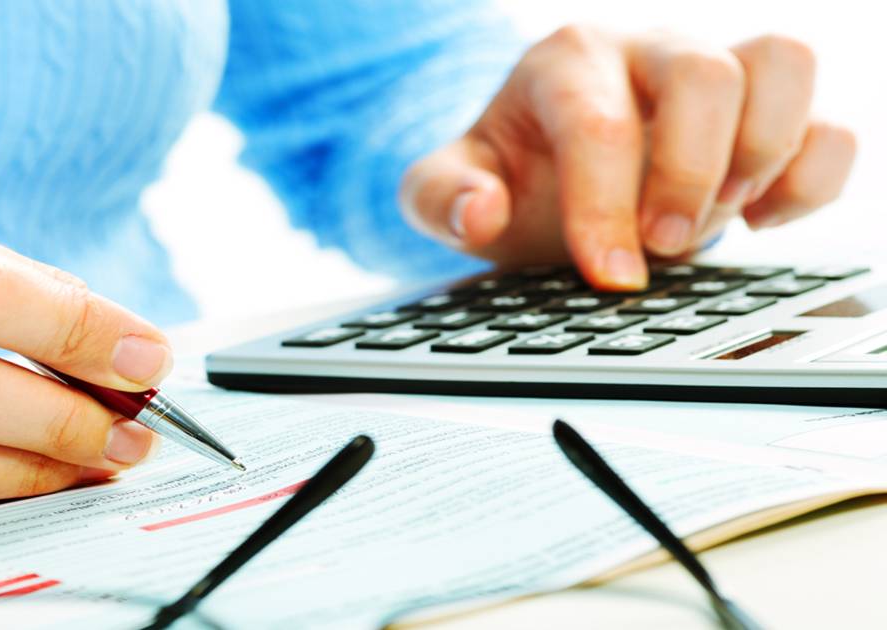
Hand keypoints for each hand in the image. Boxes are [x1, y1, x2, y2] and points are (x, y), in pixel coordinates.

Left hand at [401, 27, 855, 289]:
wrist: (555, 170)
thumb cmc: (510, 175)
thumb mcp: (450, 189)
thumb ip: (440, 197)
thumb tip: (478, 211)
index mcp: (565, 63)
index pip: (596, 121)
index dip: (605, 204)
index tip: (609, 274)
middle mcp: (647, 51)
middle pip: (704, 73)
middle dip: (688, 174)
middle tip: (661, 247)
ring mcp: (716, 72)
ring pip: (784, 62)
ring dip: (763, 155)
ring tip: (717, 218)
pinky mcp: (768, 113)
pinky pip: (829, 124)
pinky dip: (813, 179)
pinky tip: (760, 221)